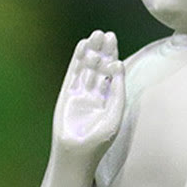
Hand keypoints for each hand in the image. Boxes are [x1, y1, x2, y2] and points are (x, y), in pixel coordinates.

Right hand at [53, 30, 124, 158]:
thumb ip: (118, 89)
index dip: (112, 57)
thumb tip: (118, 64)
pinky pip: (73, 74)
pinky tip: (82, 47)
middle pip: (99, 67)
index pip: (111, 73)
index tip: (113, 42)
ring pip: (86, 68)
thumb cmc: (99, 139)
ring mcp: (80, 93)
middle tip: (105, 33)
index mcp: (108, 99)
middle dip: (102, 51)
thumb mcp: (115, 113)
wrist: (77, 152)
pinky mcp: (67, 94)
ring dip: (91, 52)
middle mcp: (95, 94)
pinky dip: (77, 60)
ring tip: (95, 35)